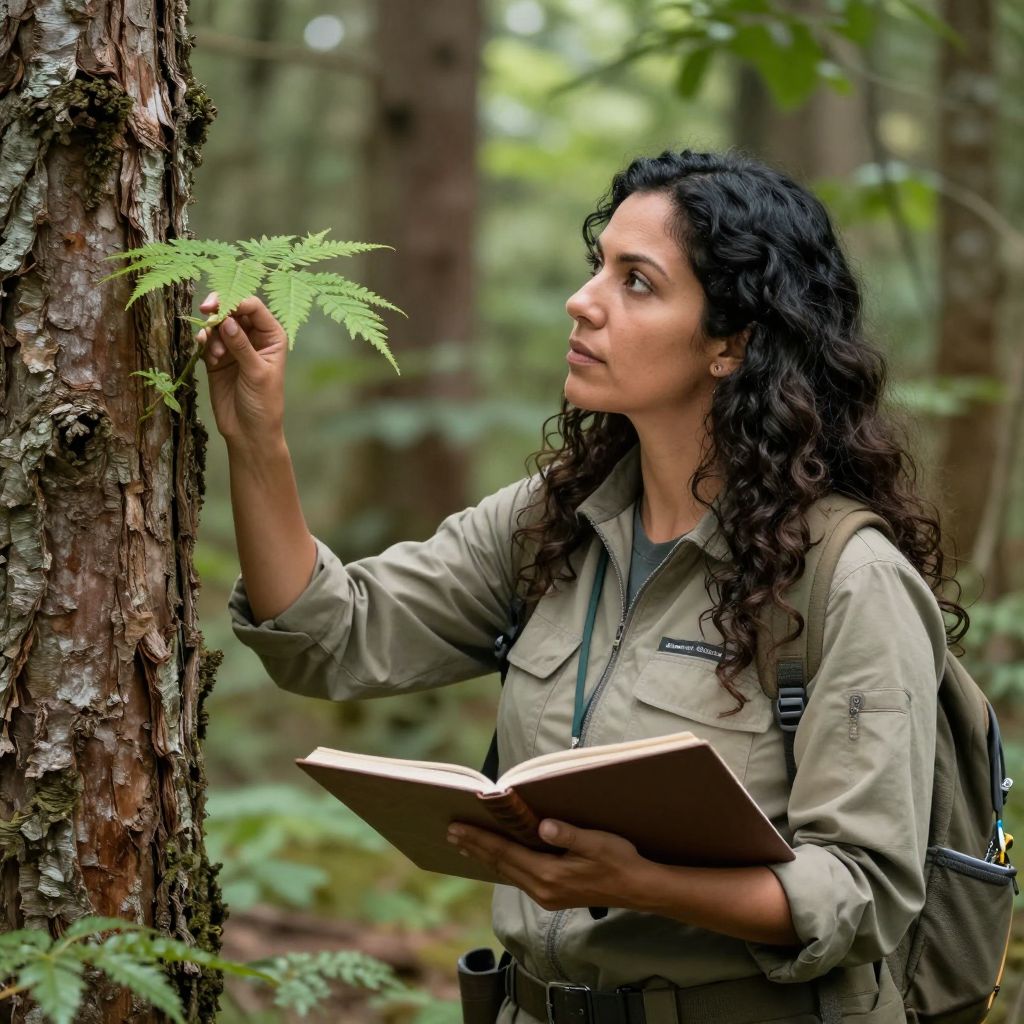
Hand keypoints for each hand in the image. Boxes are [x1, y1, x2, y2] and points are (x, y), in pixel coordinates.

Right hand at [196, 292, 287, 448]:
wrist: (249, 431)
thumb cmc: (263, 403)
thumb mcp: (256, 373)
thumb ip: (242, 346)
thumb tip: (228, 320)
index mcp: (272, 336)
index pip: (253, 307)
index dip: (235, 301)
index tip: (218, 306)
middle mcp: (254, 337)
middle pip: (233, 310)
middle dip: (218, 309)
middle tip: (206, 312)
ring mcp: (234, 346)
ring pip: (218, 324)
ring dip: (212, 332)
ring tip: (215, 354)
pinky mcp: (217, 358)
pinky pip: (207, 340)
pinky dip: (204, 342)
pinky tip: (208, 356)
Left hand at [447, 819, 650, 911]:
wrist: (638, 889)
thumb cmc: (619, 861)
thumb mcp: (596, 843)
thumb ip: (568, 834)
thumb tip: (542, 825)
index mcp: (549, 875)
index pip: (505, 854)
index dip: (479, 839)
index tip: (457, 828)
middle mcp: (542, 890)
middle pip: (500, 865)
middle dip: (474, 847)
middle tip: (450, 833)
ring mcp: (546, 896)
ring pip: (506, 874)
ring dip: (485, 858)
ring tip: (465, 844)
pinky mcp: (552, 897)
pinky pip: (518, 878)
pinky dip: (502, 865)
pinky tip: (496, 860)